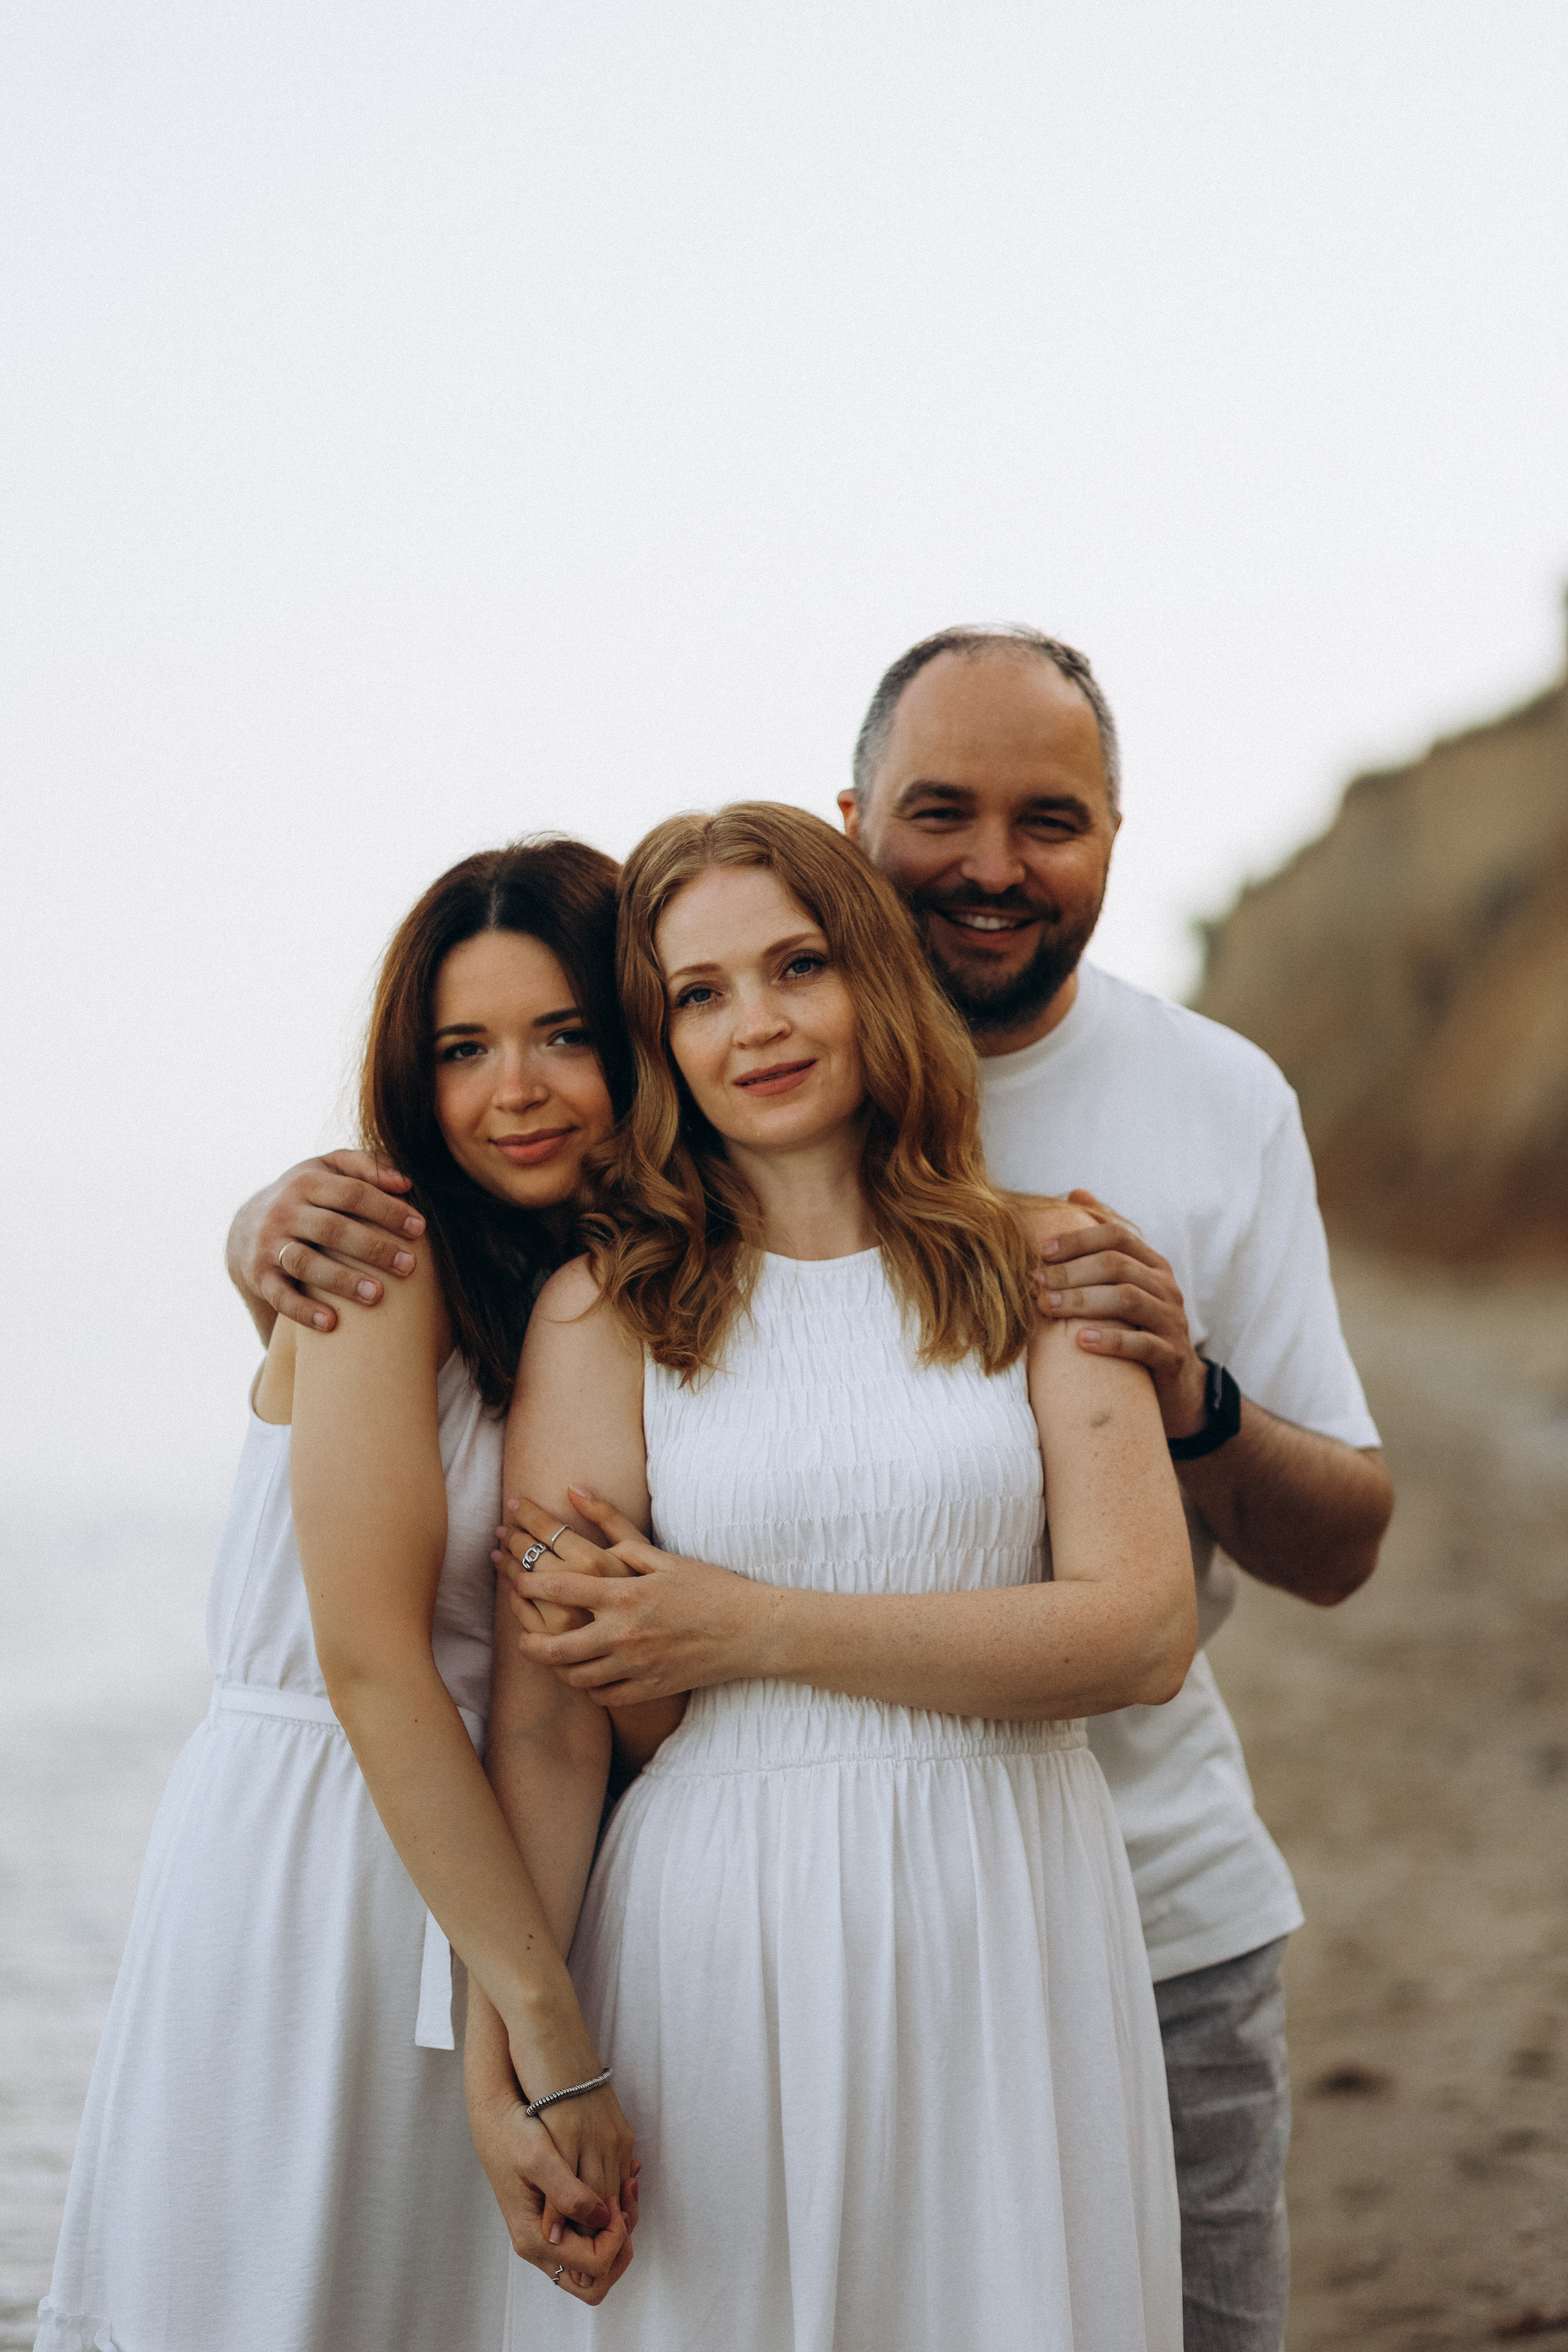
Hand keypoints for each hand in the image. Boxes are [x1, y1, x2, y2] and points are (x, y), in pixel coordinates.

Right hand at [228, 1150, 425, 1333]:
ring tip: (377, 1296)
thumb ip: (367, 1166)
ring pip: (305, 1263)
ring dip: (342, 1280)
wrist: (245, 1228)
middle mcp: (284, 1212)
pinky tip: (332, 1324)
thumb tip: (405, 1181)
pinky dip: (303, 1311)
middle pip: (332, 1229)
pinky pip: (280, 1296)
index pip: (352, 1193)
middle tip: (409, 1266)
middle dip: (373, 1248)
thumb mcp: (329, 1169)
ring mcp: (269, 1245)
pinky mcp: (259, 1276)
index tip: (419, 1228)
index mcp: (307, 1182)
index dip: (387, 1209)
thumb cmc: (308, 1197)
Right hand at [466, 2063, 637, 2301]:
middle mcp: (540, 2248)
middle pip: (594, 2281)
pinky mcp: (552, 2226)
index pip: (594, 2266)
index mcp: (536, 2240)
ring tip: (625, 2190)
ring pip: (593, 2264)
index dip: (616, 2237)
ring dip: (617, 2233)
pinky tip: (617, 2187)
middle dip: (620, 2247)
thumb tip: (601, 2219)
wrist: (493, 2121)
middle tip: (626, 2204)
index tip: (617, 2199)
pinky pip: (586, 2241)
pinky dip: (608, 2222)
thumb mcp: (540, 2159)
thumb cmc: (513, 2135)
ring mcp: (546, 2240)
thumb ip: (570, 2194)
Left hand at [496, 1489, 765, 1705]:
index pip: (560, 1587)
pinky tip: (586, 1676)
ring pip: (576, 1675)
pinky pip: (603, 1695)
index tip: (515, 1578)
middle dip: (528, 1642)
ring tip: (550, 1657)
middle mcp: (624, 1632)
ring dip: (556, 1667)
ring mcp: (635, 1665)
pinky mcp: (648, 1687)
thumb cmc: (709, 1587)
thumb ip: (615, 1528)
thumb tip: (574, 1493)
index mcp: (625, 1593)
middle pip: (556, 1646)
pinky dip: (588, 1687)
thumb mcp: (663, 1554)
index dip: (528, 1582)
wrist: (751, 1631)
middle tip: (520, 1637)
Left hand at [1035, 1189, 1208, 1440]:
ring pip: (1128, 1299)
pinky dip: (1110, 1340)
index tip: (1041, 1250)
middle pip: (1118, 1265)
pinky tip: (1080, 1341)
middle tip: (1035, 1282)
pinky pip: (1142, 1344)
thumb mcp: (1122, 1284)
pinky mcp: (1171, 1356)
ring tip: (1048, 1307)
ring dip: (1083, 1301)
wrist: (1174, 1387)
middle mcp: (1165, 1287)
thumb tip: (1077, 1192)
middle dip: (1072, 1271)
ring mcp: (1172, 1321)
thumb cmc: (1134, 1327)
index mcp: (1151, 1265)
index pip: (1116, 1236)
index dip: (1078, 1239)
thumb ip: (1101, 1242)